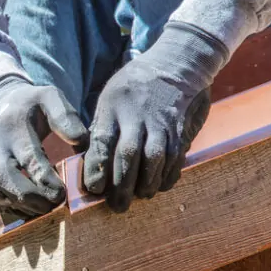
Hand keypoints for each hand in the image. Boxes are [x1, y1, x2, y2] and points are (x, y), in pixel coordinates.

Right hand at [0, 79, 88, 217]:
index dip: (44, 178)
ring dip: (17, 205)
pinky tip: (27, 207)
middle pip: (2, 178)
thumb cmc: (33, 108)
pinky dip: (5, 208)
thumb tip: (79, 140)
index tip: (61, 193)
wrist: (3, 108)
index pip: (27, 157)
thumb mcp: (50, 98)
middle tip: (53, 205)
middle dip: (29, 197)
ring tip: (42, 208)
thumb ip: (65, 116)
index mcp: (13, 129)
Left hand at [83, 24, 226, 211]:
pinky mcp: (181, 129)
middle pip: (129, 155)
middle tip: (117, 207)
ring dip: (147, 183)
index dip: (97, 167)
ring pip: (155, 159)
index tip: (93, 189)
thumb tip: (89, 164)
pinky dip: (168, 175)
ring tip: (140, 198)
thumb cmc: (133, 87)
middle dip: (122, 185)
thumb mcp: (109, 98)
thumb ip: (101, 128)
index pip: (102, 141)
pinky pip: (176, 157)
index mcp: (113, 107)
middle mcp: (137, 116)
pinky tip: (160, 186)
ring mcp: (161, 123)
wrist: (176, 64)